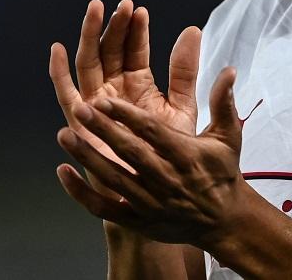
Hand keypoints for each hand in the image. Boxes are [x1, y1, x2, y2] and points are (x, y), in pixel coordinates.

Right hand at [49, 0, 200, 180]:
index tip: (140, 11)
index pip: (134, 51)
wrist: (161, 191)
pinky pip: (66, 94)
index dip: (136, 31)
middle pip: (110, 51)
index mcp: (139, 86)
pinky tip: (58, 49)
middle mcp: (115, 91)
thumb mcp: (183, 106)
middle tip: (121, 6)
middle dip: (114, 27)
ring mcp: (96, 105)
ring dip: (89, 37)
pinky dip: (59, 72)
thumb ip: (185, 71)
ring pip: (89, 64)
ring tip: (95, 10)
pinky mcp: (82, 123)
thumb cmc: (172, 154)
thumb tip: (193, 31)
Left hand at [55, 64, 251, 245]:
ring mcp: (149, 203)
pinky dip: (80, 192)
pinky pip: (103, 208)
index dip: (128, 116)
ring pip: (112, 178)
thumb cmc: (222, 173)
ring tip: (64, 135)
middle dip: (103, 131)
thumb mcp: (228, 137)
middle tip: (80, 109)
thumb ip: (223, 102)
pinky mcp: (137, 221)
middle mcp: (166, 180)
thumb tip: (229, 70)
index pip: (152, 133)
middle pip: (129, 153)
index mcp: (186, 157)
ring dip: (87, 157)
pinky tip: (63, 171)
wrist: (222, 221)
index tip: (106, 100)